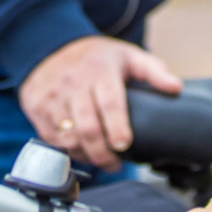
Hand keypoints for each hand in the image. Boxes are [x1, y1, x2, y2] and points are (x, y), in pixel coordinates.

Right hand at [19, 36, 181, 169]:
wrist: (50, 48)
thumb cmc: (95, 57)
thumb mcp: (128, 55)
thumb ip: (154, 71)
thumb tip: (176, 88)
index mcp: (99, 70)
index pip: (109, 102)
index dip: (116, 127)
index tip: (124, 144)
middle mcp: (73, 83)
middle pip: (87, 126)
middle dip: (102, 152)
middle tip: (116, 163)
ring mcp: (51, 96)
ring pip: (67, 137)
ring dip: (86, 155)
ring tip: (102, 160)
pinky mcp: (36, 108)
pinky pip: (51, 139)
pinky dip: (68, 151)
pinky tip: (82, 152)